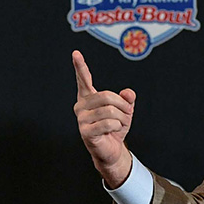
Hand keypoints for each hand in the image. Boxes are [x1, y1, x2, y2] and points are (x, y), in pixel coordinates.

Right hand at [72, 50, 135, 187]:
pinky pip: (108, 123)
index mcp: (88, 97)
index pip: (83, 79)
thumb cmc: (115, 128)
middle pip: (106, 96)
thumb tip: (128, 93)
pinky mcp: (85, 132)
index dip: (80, 66)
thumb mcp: (125, 110)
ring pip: (109, 110)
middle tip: (127, 113)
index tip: (76, 53)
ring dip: (122, 118)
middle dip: (122, 105)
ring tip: (120, 124)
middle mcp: (81, 106)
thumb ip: (127, 99)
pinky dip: (117, 127)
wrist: (111, 150)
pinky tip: (113, 132)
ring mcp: (81, 119)